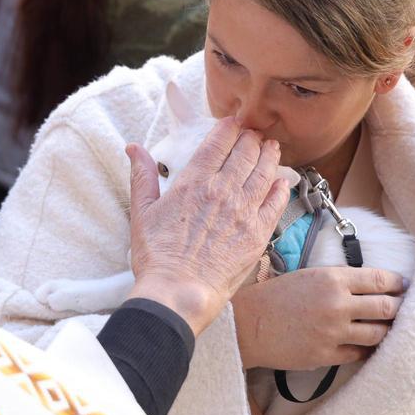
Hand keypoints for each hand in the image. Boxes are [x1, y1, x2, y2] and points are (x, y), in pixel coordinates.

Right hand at [125, 118, 292, 335]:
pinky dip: (280, 187)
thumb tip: (133, 148)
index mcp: (194, 182)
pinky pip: (276, 202)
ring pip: (264, 172)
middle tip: (253, 134)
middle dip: (251, 138)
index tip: (234, 122)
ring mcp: (244, 212)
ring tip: (271, 147)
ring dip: (269, 155)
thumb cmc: (157, 256)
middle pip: (245, 153)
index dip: (229, 128)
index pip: (218, 143)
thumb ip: (142, 176)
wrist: (179, 292)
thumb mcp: (142, 212)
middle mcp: (223, 191)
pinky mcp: (259, 233)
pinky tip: (281, 180)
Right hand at [233, 266, 405, 369]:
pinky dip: (364, 350)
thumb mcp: (311, 276)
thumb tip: (373, 288)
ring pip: (377, 334)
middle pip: (386, 308)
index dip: (397, 284)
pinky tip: (364, 346)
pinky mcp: (325, 355)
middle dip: (398, 309)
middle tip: (401, 310)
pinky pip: (358, 355)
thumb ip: (341, 281)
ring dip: (385, 332)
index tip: (403, 287)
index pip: (380, 280)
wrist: (249, 323)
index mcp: (333, 279)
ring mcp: (332, 332)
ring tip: (386, 329)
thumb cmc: (278, 296)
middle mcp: (337, 304)